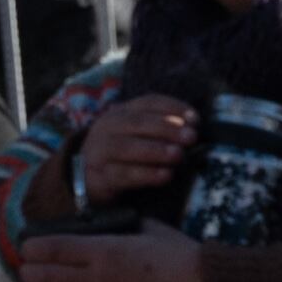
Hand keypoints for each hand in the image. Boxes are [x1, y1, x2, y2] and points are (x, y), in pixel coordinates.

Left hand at [22, 224, 214, 281]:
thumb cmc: (186, 259)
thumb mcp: (153, 230)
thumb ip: (126, 227)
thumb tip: (111, 224)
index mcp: (104, 251)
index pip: (51, 249)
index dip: (32, 248)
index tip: (28, 248)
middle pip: (45, 280)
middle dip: (31, 275)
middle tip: (29, 274)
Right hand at [69, 94, 197, 209]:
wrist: (87, 178)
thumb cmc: (122, 155)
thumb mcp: (136, 135)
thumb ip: (160, 130)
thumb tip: (193, 129)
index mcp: (121, 112)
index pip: (148, 102)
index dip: (173, 108)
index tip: (195, 119)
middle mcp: (108, 128)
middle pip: (137, 122)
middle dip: (166, 128)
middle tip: (191, 137)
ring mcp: (100, 152)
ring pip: (127, 147)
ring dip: (156, 150)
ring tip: (178, 155)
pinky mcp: (99, 177)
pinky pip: (122, 174)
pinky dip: (146, 174)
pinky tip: (165, 175)